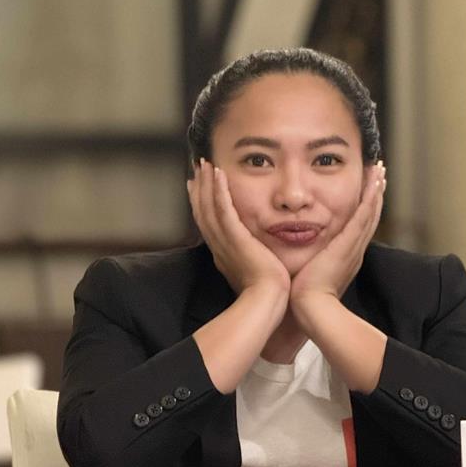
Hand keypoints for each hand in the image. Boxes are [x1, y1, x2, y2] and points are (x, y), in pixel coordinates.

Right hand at [187, 160, 289, 296]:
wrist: (268, 302)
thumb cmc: (268, 294)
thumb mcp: (257, 273)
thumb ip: (255, 260)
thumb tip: (261, 255)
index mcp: (224, 255)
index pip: (208, 224)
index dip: (200, 204)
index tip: (197, 187)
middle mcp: (219, 247)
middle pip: (202, 212)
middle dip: (199, 189)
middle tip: (196, 168)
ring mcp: (225, 243)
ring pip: (209, 208)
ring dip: (206, 184)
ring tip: (205, 164)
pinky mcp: (235, 239)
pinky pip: (223, 210)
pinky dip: (219, 191)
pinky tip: (218, 173)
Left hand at [289, 162, 385, 309]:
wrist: (310, 309)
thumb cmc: (303, 297)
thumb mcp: (307, 274)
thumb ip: (305, 263)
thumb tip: (295, 258)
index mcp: (345, 258)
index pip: (357, 226)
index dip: (364, 207)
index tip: (367, 190)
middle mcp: (354, 250)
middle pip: (369, 216)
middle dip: (375, 194)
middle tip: (379, 173)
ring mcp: (353, 247)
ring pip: (370, 212)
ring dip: (376, 189)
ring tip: (379, 170)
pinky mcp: (348, 244)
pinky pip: (363, 215)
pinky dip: (370, 197)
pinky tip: (374, 181)